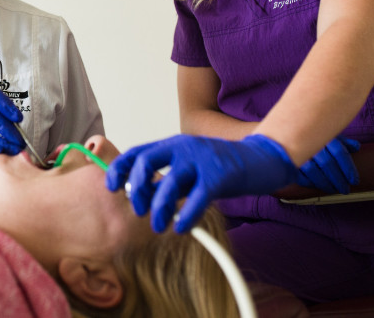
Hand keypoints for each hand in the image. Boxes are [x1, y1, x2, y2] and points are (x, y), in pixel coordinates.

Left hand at [106, 134, 298, 233]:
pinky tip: (182, 228)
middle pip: (146, 163)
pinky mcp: (219, 176)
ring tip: (159, 225)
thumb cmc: (222, 167)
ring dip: (159, 208)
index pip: (137, 152)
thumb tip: (143, 199)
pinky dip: (186, 216)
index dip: (119, 168)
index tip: (111, 186)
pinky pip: (197, 198)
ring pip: (169, 183)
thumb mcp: (190, 168)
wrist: (262, 158)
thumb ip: (169, 179)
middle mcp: (183, 147)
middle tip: (139, 210)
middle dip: (136, 189)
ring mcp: (201, 160)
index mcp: (173, 144)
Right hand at [295, 136, 359, 193]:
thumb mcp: (326, 134)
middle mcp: (310, 143)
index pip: (339, 153)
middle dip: (338, 179)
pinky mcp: (289, 162)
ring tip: (333, 190)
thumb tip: (355, 147)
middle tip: (345, 189)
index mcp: (323, 135)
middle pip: (327, 163)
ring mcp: (298, 152)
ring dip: (325, 184)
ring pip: (313, 171)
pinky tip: (316, 186)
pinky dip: (309, 183)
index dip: (349, 169)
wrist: (285, 133)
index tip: (354, 181)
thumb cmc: (309, 135)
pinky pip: (299, 175)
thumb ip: (341, 141)